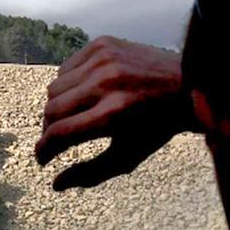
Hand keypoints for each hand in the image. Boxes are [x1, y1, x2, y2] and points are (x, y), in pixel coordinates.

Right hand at [35, 36, 198, 190]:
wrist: (186, 84)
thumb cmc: (156, 128)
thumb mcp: (127, 157)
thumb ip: (90, 174)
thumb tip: (55, 185)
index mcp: (112, 114)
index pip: (60, 133)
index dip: (44, 150)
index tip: (43, 159)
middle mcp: (105, 83)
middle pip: (51, 110)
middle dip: (48, 130)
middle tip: (56, 140)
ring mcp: (102, 59)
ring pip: (54, 88)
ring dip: (57, 107)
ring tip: (72, 117)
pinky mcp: (102, 44)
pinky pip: (66, 68)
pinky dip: (69, 84)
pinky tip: (84, 93)